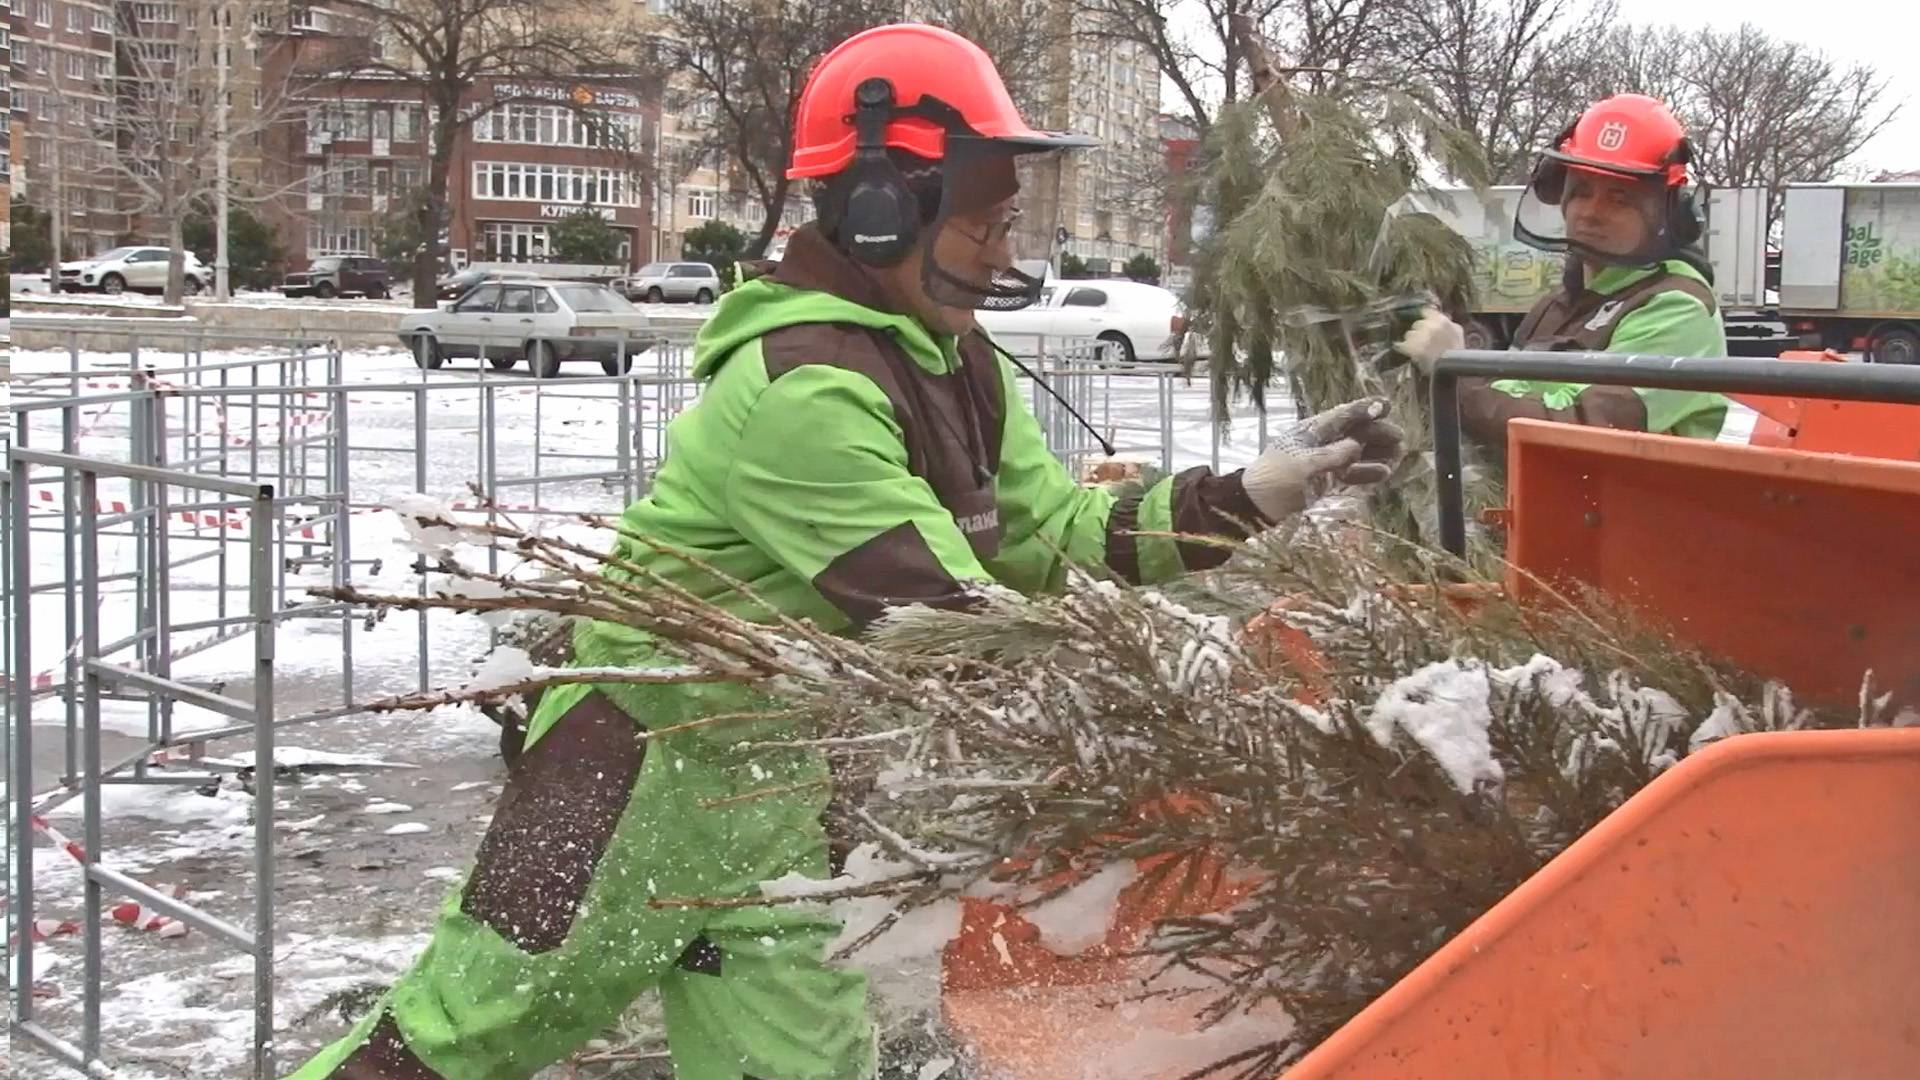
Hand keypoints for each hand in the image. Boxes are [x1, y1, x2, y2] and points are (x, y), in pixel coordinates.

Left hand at [1242, 397, 1405, 520]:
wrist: (1257, 505)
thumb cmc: (1275, 479)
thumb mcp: (1303, 465)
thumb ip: (1331, 455)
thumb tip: (1356, 445)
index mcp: (1312, 430)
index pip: (1343, 415)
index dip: (1365, 408)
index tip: (1386, 404)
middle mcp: (1322, 442)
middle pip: (1356, 432)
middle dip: (1378, 433)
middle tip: (1400, 438)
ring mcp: (1326, 461)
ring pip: (1358, 453)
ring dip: (1378, 453)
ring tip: (1398, 456)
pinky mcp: (1327, 479)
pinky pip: (1353, 473)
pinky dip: (1368, 473)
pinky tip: (1385, 473)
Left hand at [1395, 306, 1466, 373]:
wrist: (1451, 370)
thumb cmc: (1456, 352)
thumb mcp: (1457, 333)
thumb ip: (1448, 323)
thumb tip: (1440, 317)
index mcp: (1442, 321)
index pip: (1426, 311)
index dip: (1424, 318)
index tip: (1424, 322)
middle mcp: (1430, 326)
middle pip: (1417, 324)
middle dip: (1419, 332)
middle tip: (1423, 341)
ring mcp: (1420, 337)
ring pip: (1409, 334)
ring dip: (1412, 340)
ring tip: (1418, 349)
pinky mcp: (1412, 349)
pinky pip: (1401, 345)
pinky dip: (1403, 348)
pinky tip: (1406, 351)